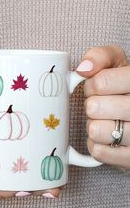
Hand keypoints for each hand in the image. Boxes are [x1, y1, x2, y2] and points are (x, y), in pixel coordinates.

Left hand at [76, 44, 129, 170]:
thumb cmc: (124, 89)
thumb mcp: (118, 64)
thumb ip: (101, 56)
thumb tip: (83, 67)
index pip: (101, 83)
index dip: (92, 85)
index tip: (98, 87)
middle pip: (95, 107)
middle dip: (91, 106)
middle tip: (100, 106)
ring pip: (96, 130)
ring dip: (94, 126)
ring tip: (106, 122)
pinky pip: (98, 151)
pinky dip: (96, 144)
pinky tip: (108, 138)